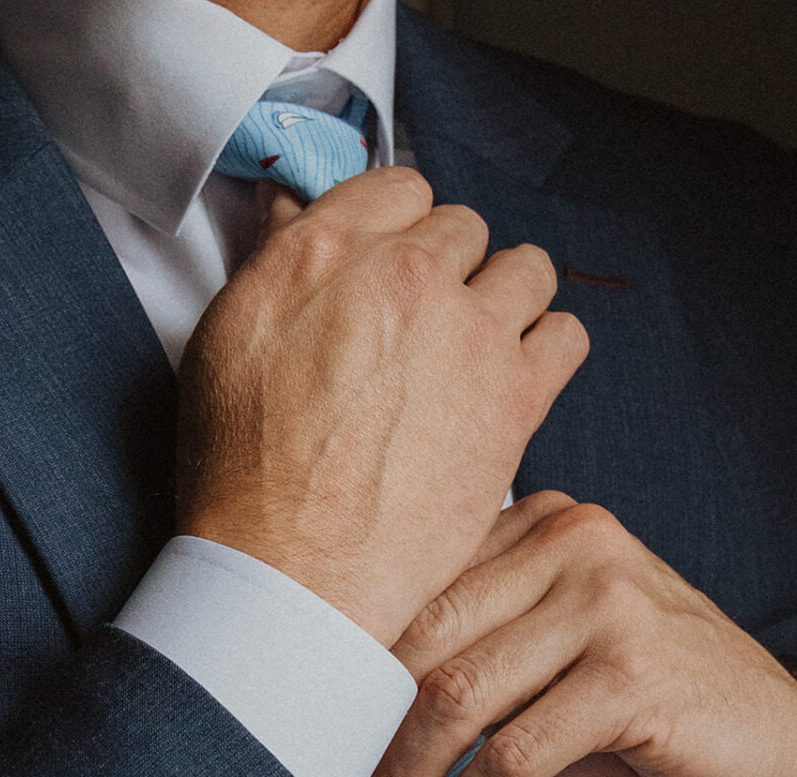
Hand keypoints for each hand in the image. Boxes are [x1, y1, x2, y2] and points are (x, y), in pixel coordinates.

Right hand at [175, 169, 588, 645]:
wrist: (295, 567)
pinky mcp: (517, 397)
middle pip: (464, 229)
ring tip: (482, 350)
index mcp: (328, 250)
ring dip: (509, 300)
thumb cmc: (247, 471)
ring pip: (527, 270)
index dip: (402, 231)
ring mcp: (471, 333)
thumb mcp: (228, 342)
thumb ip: (278, 266)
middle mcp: (408, 275)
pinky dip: (550, 350)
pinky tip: (520, 380)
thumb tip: (300, 216)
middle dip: (452, 270)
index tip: (400, 270)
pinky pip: (568, 336)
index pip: (399, 189)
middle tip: (431, 328)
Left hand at [352, 493, 796, 776]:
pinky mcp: (634, 675)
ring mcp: (607, 603)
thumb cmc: (647, 701)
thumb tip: (348, 707)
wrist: (773, 739)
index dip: (348, 671)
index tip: (314, 737)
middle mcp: (571, 543)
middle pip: (423, 641)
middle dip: (366, 735)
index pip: (413, 589)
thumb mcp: (555, 650)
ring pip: (459, 696)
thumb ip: (474, 647)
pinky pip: (516, 752)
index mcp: (539, 522)